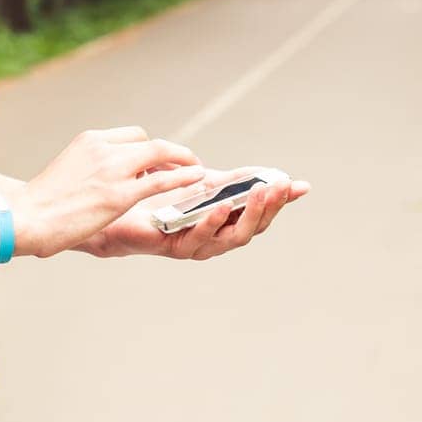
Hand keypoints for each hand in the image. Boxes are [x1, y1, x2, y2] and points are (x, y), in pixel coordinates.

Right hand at [12, 127, 207, 259]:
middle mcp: (103, 148)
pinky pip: (161, 180)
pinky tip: (198, 179)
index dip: (148, 150)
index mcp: (90, 140)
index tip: (158, 163)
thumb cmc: (42, 202)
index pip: (132, 136)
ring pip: (159, 155)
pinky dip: (183, 178)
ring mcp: (113, 170)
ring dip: (183, 161)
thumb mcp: (68, 170)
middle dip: (171, 154)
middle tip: (186, 164)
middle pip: (149, 143)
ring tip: (198, 170)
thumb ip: (91, 167)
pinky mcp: (120, 194)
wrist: (26, 216)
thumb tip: (104, 180)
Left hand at [83, 167, 310, 259]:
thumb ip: (234, 182)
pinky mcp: (175, 247)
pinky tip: (219, 207)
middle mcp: (217, 239)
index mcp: (226, 224)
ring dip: (247, 215)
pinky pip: (198, 238)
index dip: (281, 201)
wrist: (120, 214)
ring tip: (258, 194)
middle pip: (252, 229)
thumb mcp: (203, 185)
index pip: (261, 215)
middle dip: (269, 207)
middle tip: (280, 186)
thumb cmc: (163, 201)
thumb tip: (267, 174)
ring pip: (231, 237)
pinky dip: (212, 222)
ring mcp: (198, 246)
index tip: (300, 185)